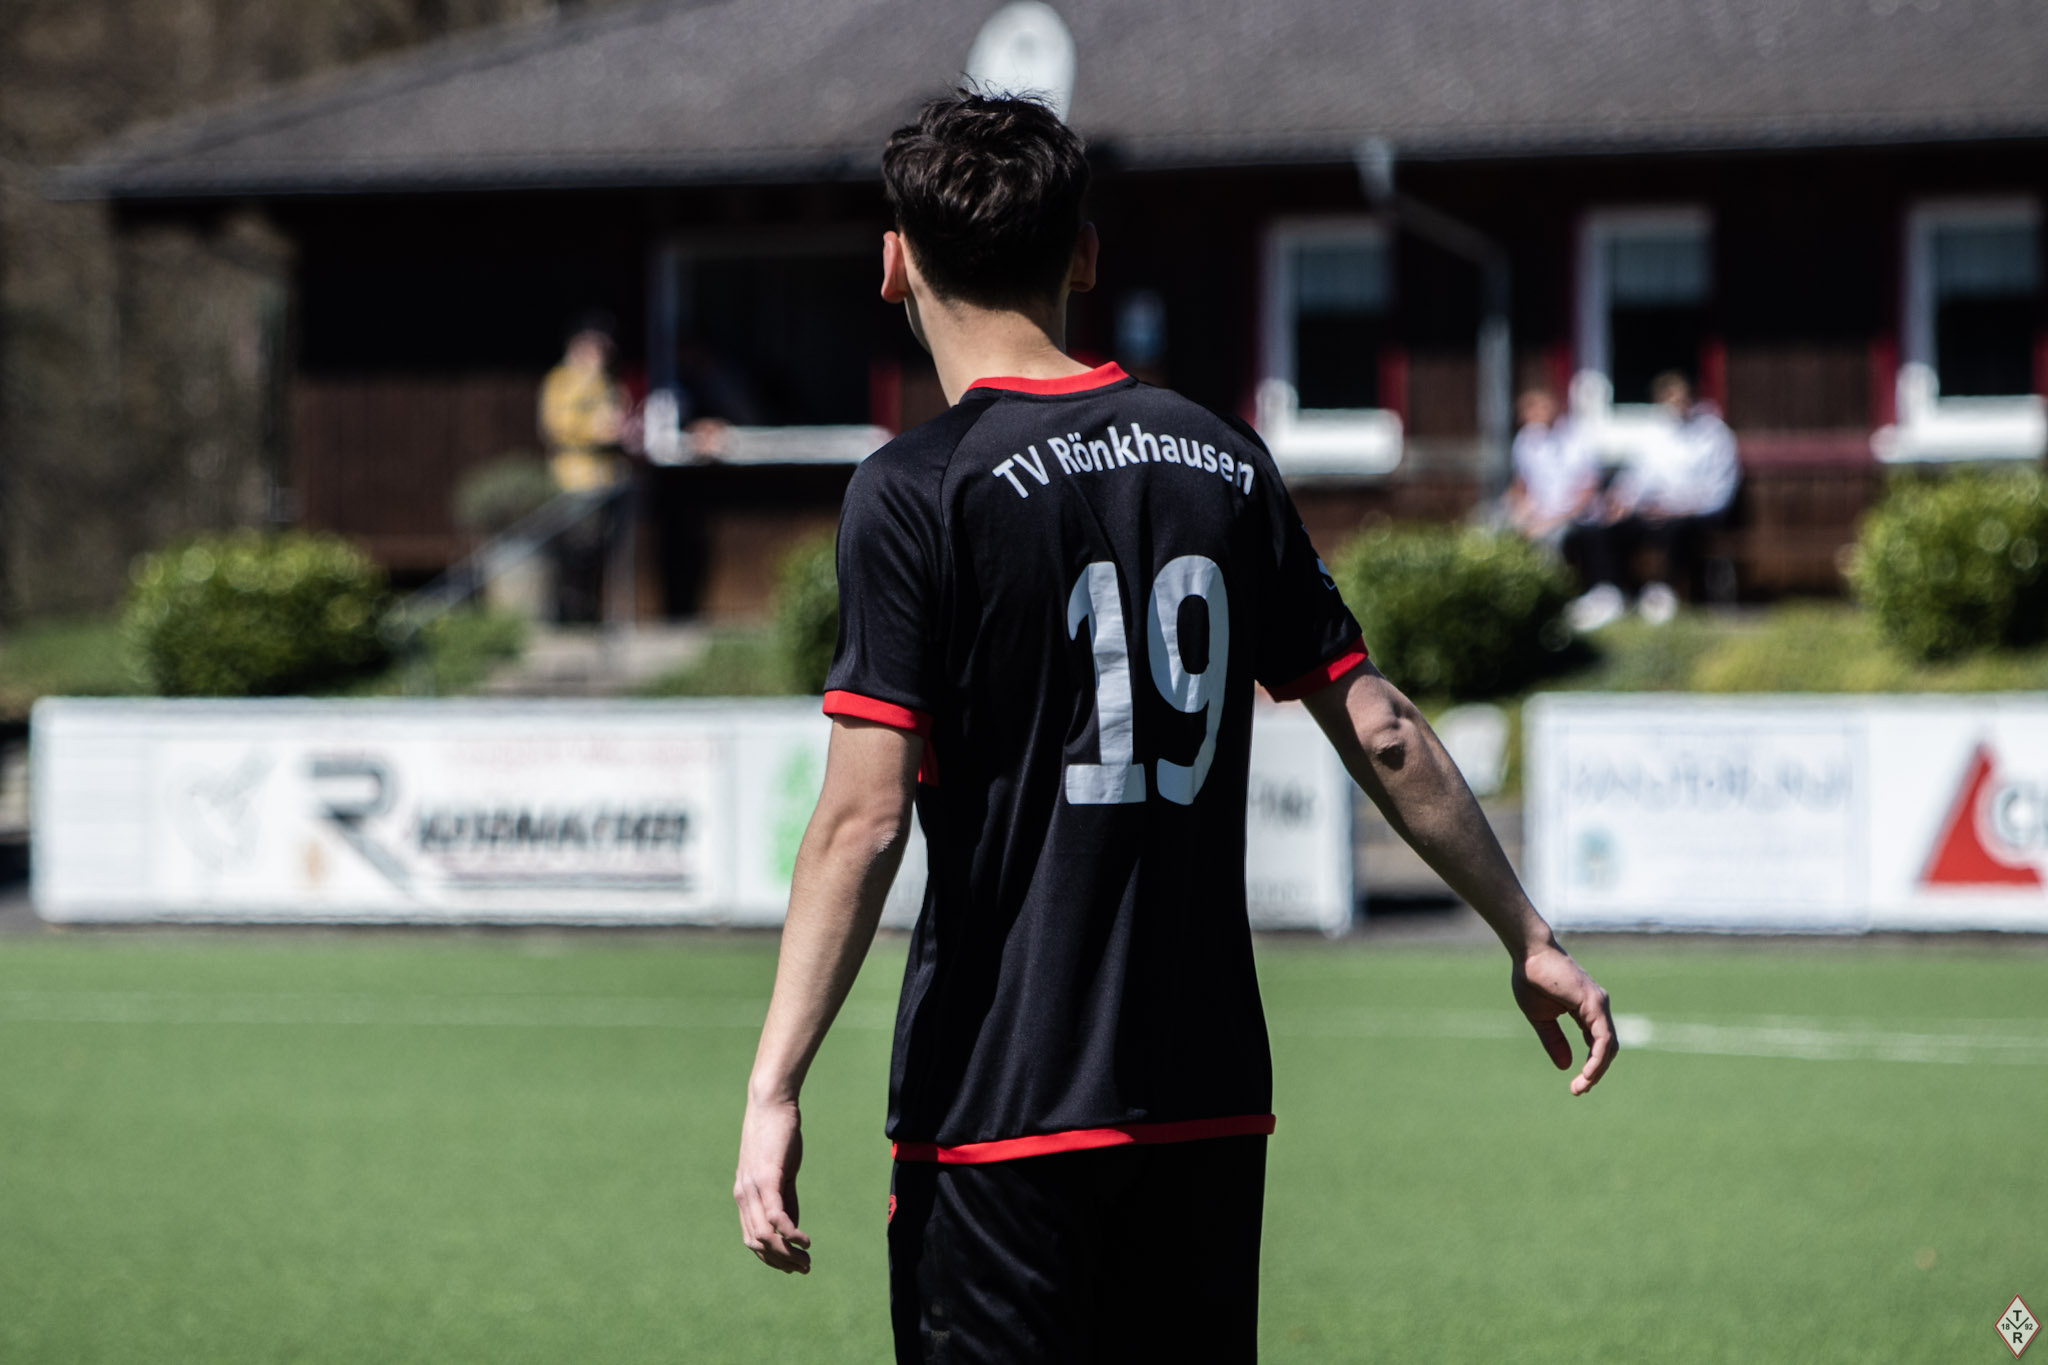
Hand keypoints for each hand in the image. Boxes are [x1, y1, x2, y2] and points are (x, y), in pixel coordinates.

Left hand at [735, 1096, 811, 1272]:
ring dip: (787, 1254)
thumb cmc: (777, 1134)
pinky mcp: (768, 1178)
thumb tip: (792, 1225)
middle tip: (803, 1269)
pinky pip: (775, 1216)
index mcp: (744, 1196)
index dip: (771, 1258)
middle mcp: (744, 1196)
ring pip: (765, 1235)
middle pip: (757, 1243)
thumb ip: (785, 1198)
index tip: (792, 1267)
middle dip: (780, 1262)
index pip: (752, 1239)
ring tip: (807, 1261)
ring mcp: (754, 1188)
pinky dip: (790, 1234)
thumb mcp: (780, 1171)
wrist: (770, 1102)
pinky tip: (806, 1240)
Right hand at [1511, 941, 1616, 1095]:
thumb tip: (1566, 1066)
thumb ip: (1554, 1040)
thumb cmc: (1531, 978)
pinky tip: (1588, 1073)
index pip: (1597, 1044)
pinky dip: (1598, 1059)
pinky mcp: (1594, 1004)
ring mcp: (1599, 1004)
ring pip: (1608, 1046)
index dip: (1591, 1065)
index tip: (1577, 1085)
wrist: (1528, 953)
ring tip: (1581, 1087)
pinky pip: (1603, 1039)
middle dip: (1595, 1072)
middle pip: (1607, 1048)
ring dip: (1597, 1070)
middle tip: (1578, 1090)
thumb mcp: (1540, 1017)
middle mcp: (1598, 1007)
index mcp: (1587, 1010)